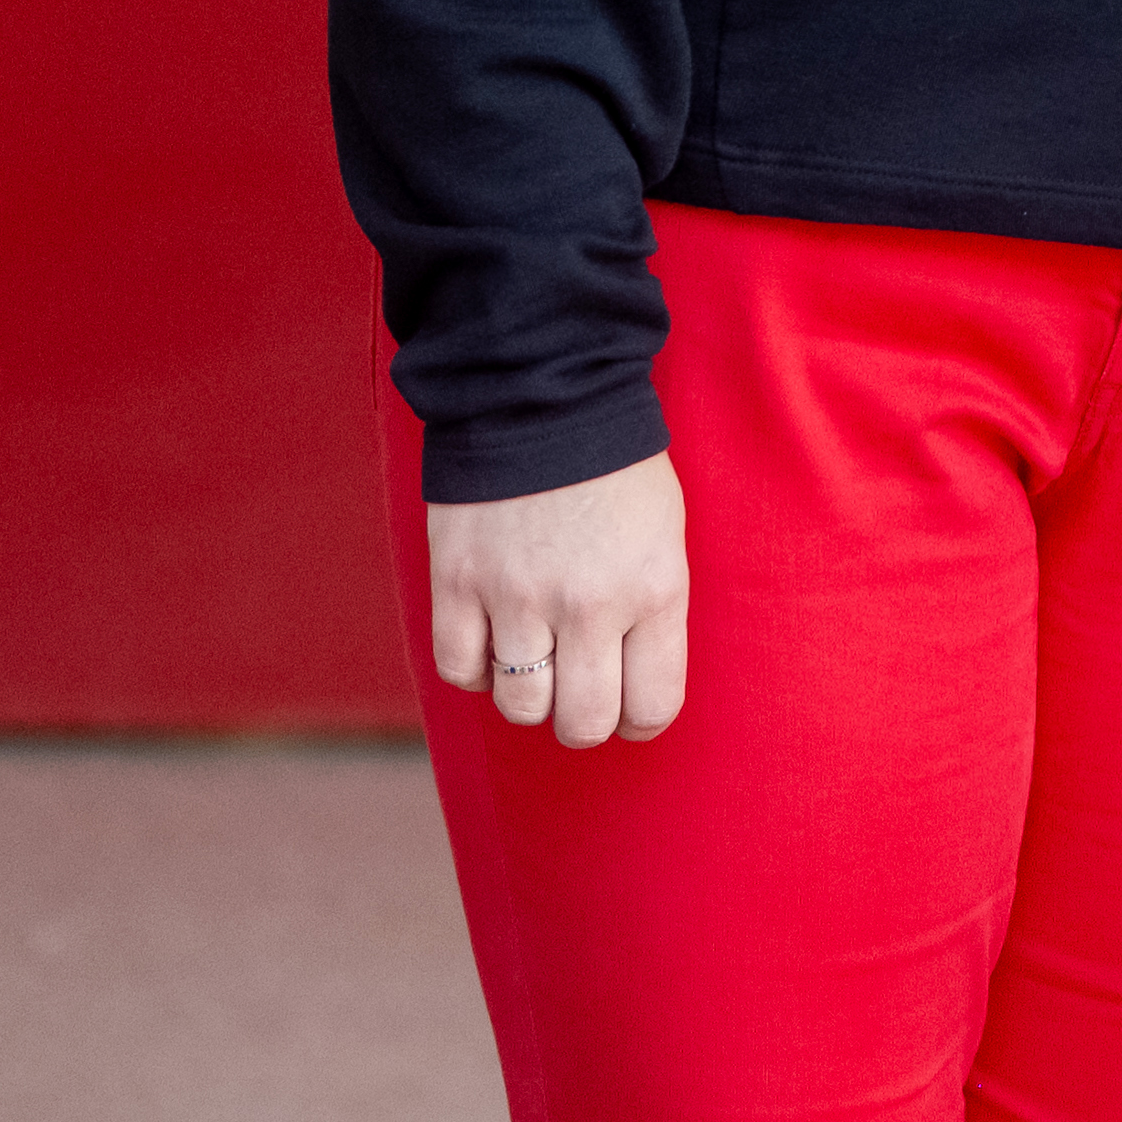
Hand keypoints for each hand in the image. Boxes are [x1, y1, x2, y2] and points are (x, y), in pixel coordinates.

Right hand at [422, 451, 690, 747]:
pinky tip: (492, 639)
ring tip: (536, 657)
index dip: (641, 719)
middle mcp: (588, 604)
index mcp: (654, 588)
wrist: (542, 397)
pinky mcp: (457, 584)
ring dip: (528, 694)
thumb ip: (652, 613)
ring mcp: (516, 597)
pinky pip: (460, 671)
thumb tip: (633, 686)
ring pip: (520, 707)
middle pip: (583, 724)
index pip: (652, 705)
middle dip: (584, 720)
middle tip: (580, 693)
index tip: (631, 707)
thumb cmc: (615, 470)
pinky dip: (475, 669)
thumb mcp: (664, 537)